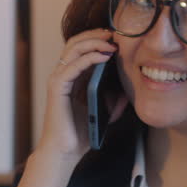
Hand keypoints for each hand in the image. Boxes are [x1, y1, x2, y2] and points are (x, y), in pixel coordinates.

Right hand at [34, 29, 127, 162]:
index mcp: (72, 78)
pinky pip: (73, 66)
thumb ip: (114, 100)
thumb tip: (129, 88)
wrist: (66, 152)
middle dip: (95, 34)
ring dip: (93, 42)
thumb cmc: (81, 134)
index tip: (118, 38)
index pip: (82, 48)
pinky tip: (104, 56)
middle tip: (114, 33)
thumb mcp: (105, 113)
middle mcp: (63, 75)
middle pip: (75, 43)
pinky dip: (89, 57)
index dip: (98, 39)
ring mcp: (58, 80)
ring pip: (73, 49)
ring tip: (111, 42)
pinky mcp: (57, 88)